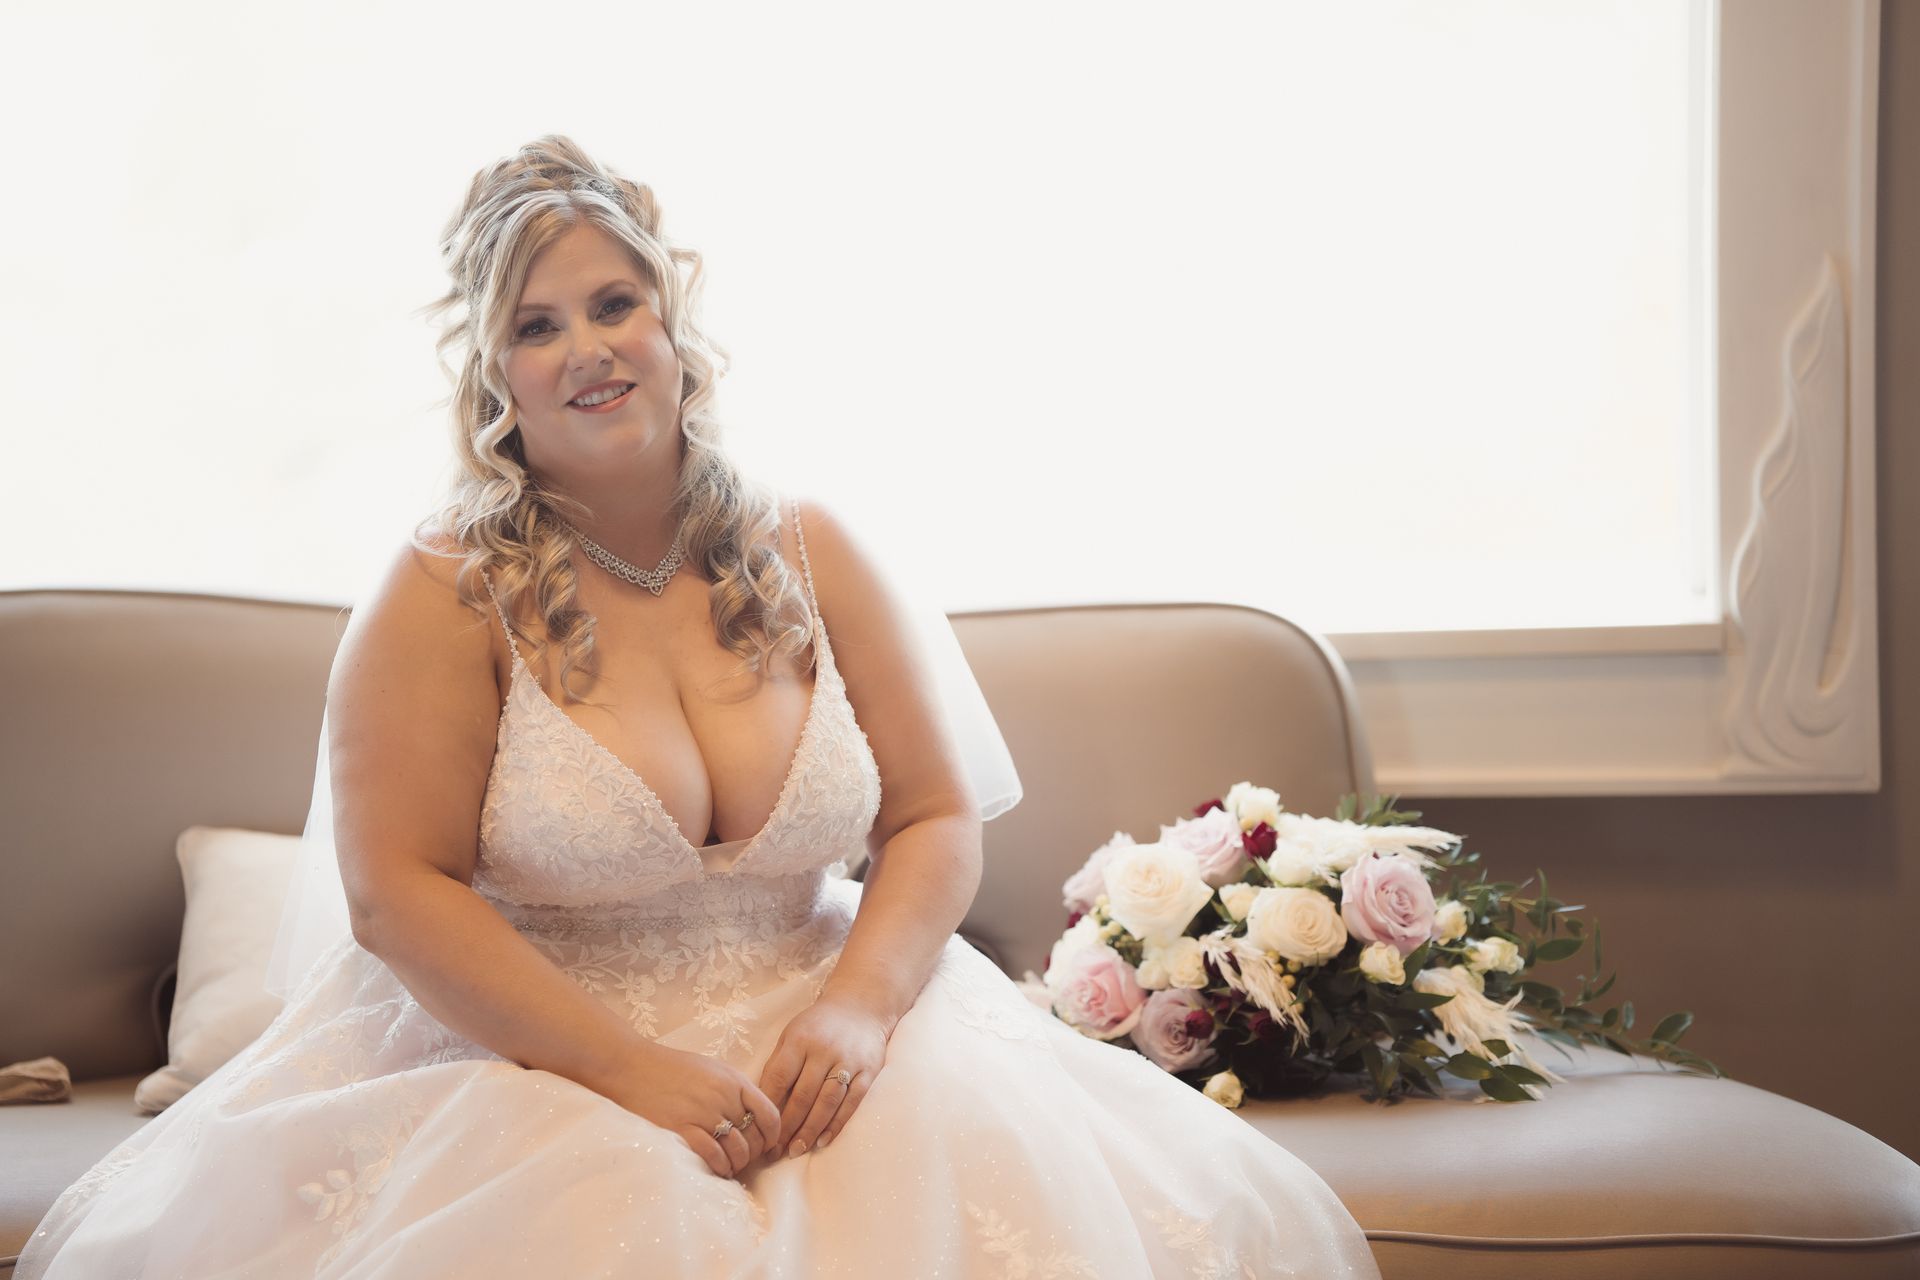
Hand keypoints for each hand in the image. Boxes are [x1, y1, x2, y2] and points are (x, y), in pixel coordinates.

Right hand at [602, 1044, 783, 1180]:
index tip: (768, 1146)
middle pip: (755, 1136)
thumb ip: (735, 1089)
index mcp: (734, 1081)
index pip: (770, 1114)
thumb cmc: (673, 1068)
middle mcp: (724, 1097)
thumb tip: (754, 1116)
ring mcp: (703, 1113)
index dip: (773, 1136)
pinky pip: (713, 1155)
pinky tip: (718, 1169)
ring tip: (731, 1167)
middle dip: (755, 1154)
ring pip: (738, 1150)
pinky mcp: (682, 1128)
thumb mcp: (713, 1069)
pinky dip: (720, 1167)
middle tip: (746, 1160)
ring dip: (738, 1164)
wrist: (633, 1067)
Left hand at [758, 991, 890, 1157]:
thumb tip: (760, 1102)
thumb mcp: (792, 1034)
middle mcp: (824, 1050)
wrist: (862, 1006)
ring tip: (795, 1150)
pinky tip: (822, 1141)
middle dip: (786, 1126)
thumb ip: (778, 1064)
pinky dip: (836, 1124)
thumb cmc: (819, 1025)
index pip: (779, 1078)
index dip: (768, 1106)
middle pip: (802, 1095)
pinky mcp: (868, 1071)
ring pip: (826, 1102)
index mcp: (800, 1039)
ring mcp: (848, 1061)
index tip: (757, 1128)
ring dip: (809, 1130)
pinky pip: (851, 1103)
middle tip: (774, 1150)